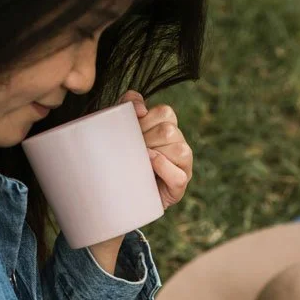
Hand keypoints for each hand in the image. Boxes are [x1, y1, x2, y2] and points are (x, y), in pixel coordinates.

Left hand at [119, 90, 192, 210]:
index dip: (146, 119)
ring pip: (180, 150)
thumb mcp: (120, 129)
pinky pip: (179, 177)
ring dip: (155, 153)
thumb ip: (127, 106)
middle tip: (132, 149)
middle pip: (170, 131)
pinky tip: (149, 165)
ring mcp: (182, 167)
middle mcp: (179, 146)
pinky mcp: (179, 188)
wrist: (117, 193)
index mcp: (169, 129)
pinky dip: (163, 169)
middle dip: (147, 138)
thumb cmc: (121, 158)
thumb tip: (140, 108)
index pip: (166, 113)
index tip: (132, 129)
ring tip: (140, 159)